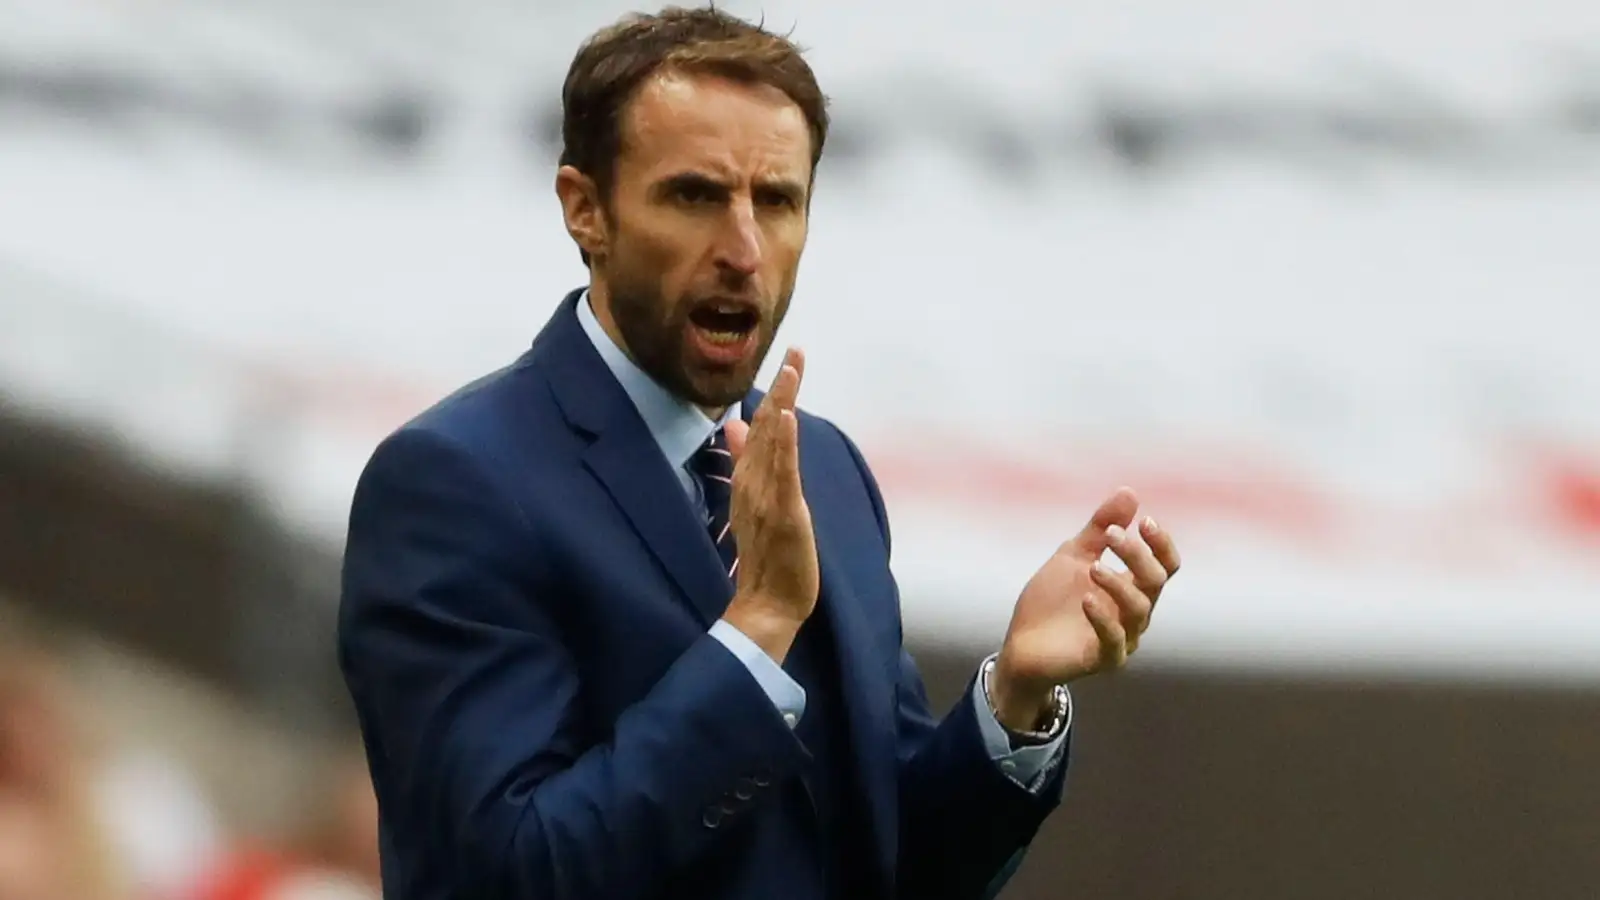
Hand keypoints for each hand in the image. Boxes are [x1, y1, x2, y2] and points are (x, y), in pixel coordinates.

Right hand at [720, 348, 818, 660]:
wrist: (765, 603)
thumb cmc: (766, 557)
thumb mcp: (757, 504)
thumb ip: (747, 465)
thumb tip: (735, 428)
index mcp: (750, 480)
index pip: (763, 429)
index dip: (777, 394)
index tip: (791, 359)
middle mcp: (754, 482)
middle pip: (769, 427)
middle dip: (783, 388)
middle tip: (796, 351)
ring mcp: (767, 496)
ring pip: (774, 443)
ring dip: (783, 404)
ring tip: (791, 370)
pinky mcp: (783, 512)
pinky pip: (782, 473)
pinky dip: (784, 444)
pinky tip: (788, 419)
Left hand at [989, 487, 1180, 730]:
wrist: (1021, 644)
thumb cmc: (1052, 601)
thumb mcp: (1073, 556)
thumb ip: (1099, 528)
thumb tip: (1130, 492)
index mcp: (1132, 587)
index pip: (1164, 566)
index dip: (1161, 544)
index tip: (1144, 521)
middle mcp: (1134, 613)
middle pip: (1155, 581)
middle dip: (1136, 555)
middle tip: (1110, 535)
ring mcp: (1122, 638)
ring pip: (1138, 609)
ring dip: (1118, 583)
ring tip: (1093, 568)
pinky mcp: (1103, 659)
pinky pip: (1113, 640)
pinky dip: (1102, 618)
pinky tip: (1086, 599)